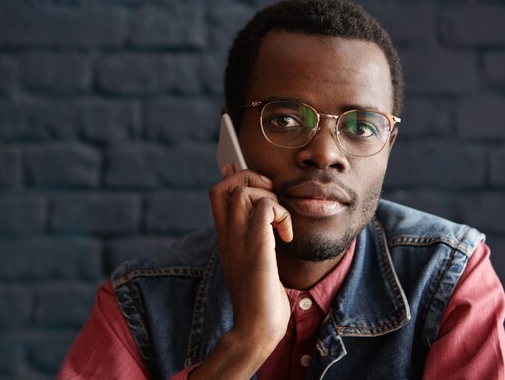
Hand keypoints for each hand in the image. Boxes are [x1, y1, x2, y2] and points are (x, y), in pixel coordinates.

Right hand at [209, 164, 292, 359]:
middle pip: (223, 186)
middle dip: (249, 178)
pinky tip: (287, 235)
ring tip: (279, 221)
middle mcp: (227, 236)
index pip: (217, 194)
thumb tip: (264, 220)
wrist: (256, 328)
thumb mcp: (252, 263)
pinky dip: (281, 213)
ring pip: (242, 191)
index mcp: (225, 238)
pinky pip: (265, 208)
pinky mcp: (256, 247)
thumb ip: (254, 240)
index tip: (255, 181)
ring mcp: (239, 241)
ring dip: (268, 197)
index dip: (233, 177)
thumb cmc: (260, 299)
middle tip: (270, 197)